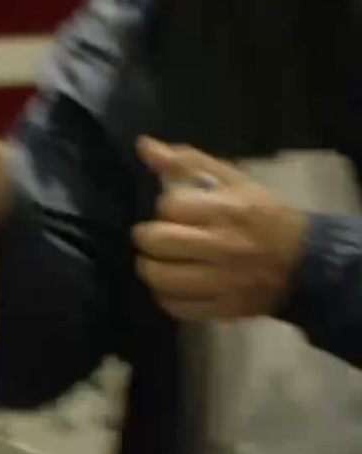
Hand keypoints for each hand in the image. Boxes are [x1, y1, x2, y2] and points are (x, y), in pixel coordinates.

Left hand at [133, 137, 307, 320]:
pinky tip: (176, 284)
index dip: (166, 208)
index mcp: (227, 211)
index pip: (168, 206)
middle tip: (158, 237)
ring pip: (159, 278)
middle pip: (156, 242)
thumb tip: (144, 145)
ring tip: (161, 261)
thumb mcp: (234, 182)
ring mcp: (223, 282)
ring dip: (151, 268)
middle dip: (148, 237)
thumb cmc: (265, 216)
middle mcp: (224, 247)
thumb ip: (187, 163)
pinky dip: (167, 296)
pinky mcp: (223, 308)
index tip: (176, 212)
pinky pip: (174, 306)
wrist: (309, 263)